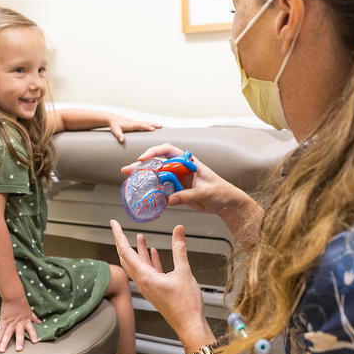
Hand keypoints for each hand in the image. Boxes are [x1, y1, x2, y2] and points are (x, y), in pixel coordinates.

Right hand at [0, 296, 40, 352]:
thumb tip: (39, 322)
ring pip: (7, 334)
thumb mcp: (30, 311)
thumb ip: (34, 318)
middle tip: (19, 349)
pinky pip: (1, 330)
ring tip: (2, 350)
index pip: (31, 329)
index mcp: (26, 321)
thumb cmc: (22, 303)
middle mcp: (19, 324)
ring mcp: (11, 323)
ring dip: (4, 343)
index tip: (35, 342)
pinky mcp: (3, 321)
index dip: (33, 335)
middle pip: (19, 334)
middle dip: (19, 342)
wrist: (14, 296)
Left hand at [107, 115, 160, 142]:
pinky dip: (150, 124)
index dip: (146, 127)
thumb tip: (122, 140)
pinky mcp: (136, 123)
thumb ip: (119, 135)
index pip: (140, 125)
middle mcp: (135, 122)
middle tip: (160, 126)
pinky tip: (154, 126)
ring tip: (161, 126)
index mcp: (131, 125)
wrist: (113, 118)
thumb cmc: (114, 125)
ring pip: (146, 123)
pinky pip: (145, 123)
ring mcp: (136, 122)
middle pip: (145, 123)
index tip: (153, 129)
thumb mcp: (115, 131)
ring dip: (153, 124)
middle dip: (153, 125)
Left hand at [109, 220, 207, 338]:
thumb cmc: (185, 305)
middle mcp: (143, 282)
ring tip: (139, 237)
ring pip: (138, 265)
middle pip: (127, 258)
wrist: (189, 325)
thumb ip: (179, 249)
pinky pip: (148, 271)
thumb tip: (178, 230)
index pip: (126, 251)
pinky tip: (154, 253)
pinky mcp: (156, 290)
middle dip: (123, 242)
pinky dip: (149, 260)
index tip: (114, 224)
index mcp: (145, 277)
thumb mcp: (184, 272)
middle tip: (119, 229)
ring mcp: (148, 287)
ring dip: (138, 250)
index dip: (119, 235)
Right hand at [121, 143, 249, 215]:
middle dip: (142, 165)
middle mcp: (181, 168)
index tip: (143, 159)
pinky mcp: (178, 190)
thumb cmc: (221, 191)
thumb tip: (170, 199)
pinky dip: (152, 191)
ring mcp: (178, 179)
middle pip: (158, 163)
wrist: (226, 203)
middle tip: (127, 170)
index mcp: (189, 162)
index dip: (154, 152)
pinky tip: (143, 193)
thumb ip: (186, 195)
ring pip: (157, 175)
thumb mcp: (205, 192)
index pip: (168, 150)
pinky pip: (162, 189)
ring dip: (144, 177)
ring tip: (129, 180)